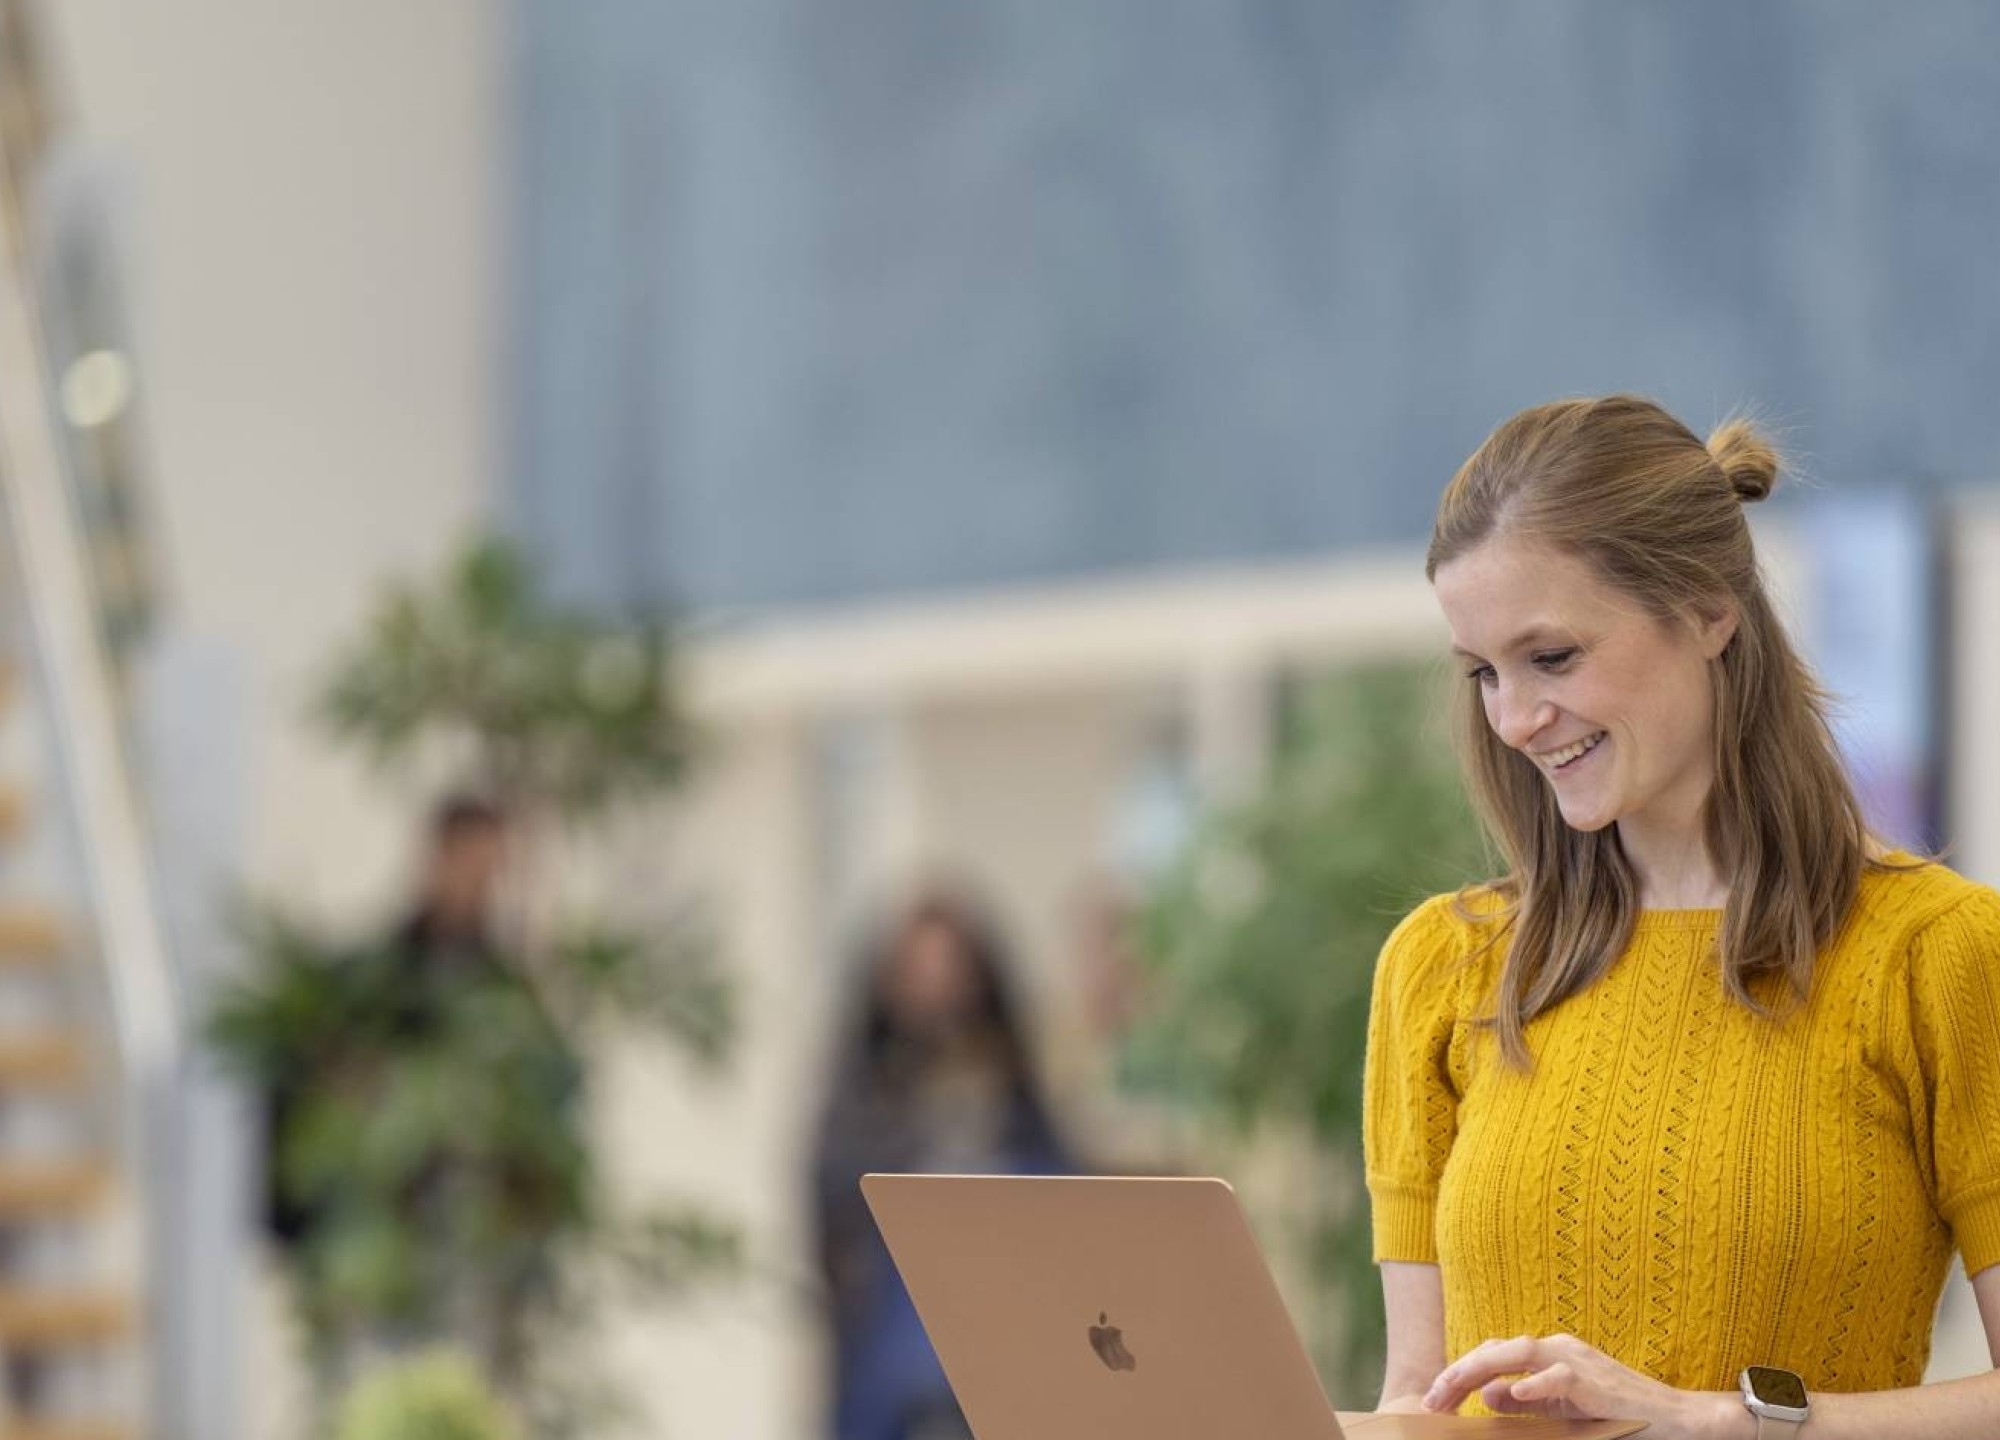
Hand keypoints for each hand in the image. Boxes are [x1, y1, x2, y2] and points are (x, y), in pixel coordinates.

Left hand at [1423, 1333, 1744, 1439]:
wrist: (1676, 1419)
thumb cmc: (1619, 1415)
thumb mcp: (1563, 1412)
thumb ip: (1527, 1403)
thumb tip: (1489, 1397)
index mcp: (1548, 1355)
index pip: (1493, 1357)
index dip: (1459, 1376)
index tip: (1434, 1401)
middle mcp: (1558, 1349)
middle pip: (1496, 1349)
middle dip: (1458, 1372)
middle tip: (1431, 1399)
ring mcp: (1577, 1360)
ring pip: (1518, 1352)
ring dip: (1480, 1370)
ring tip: (1453, 1390)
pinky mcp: (1597, 1380)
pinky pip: (1560, 1376)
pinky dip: (1535, 1383)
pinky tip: (1513, 1392)